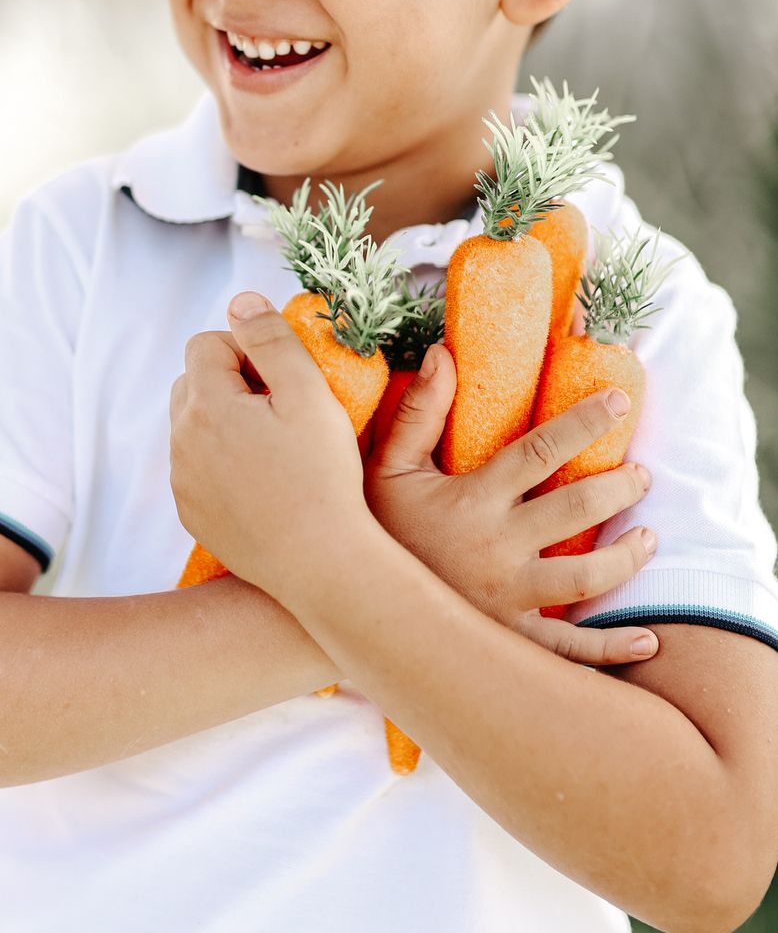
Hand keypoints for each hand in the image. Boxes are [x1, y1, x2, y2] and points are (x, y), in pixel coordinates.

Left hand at [169, 292, 370, 599]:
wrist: (321, 564)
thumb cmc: (322, 475)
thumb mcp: (309, 393)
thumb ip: (272, 339)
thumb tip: (241, 302)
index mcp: (204, 404)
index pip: (207, 344)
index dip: (247, 351)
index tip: (282, 381)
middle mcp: (180, 441)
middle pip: (192, 382)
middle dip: (230, 383)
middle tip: (280, 409)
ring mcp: (182, 480)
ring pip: (193, 425)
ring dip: (224, 421)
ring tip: (274, 445)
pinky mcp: (190, 513)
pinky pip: (196, 467)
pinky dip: (221, 462)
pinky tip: (263, 480)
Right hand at [362, 344, 660, 664]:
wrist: (354, 605)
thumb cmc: (374, 528)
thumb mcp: (389, 465)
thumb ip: (419, 410)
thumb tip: (443, 353)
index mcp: (474, 499)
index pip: (541, 451)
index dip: (583, 422)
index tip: (618, 403)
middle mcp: (498, 547)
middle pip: (576, 510)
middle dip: (619, 487)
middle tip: (643, 474)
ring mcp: (507, 598)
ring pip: (584, 577)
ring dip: (626, 556)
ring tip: (649, 536)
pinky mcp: (510, 639)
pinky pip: (568, 650)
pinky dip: (611, 649)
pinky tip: (648, 639)